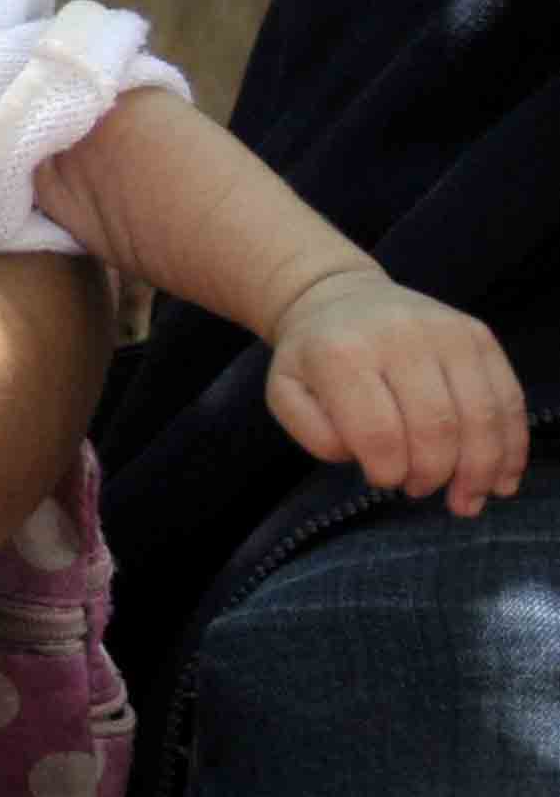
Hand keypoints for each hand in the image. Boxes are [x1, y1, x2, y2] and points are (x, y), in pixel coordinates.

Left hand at [265, 267, 530, 515]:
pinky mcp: (478, 335)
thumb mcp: (286, 393)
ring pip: (480, 417)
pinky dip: (510, 447)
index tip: (383, 481)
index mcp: (340, 352)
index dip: (387, 473)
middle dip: (433, 474)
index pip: (378, 433)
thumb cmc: (314, 357)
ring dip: (480, 471)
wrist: (339, 297)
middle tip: (420, 490)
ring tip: (465, 499)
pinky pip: (508, 399)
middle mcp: (398, 335)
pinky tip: (499, 478)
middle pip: (436, 427)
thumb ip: (315, 433)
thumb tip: (368, 457)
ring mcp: (445, 331)